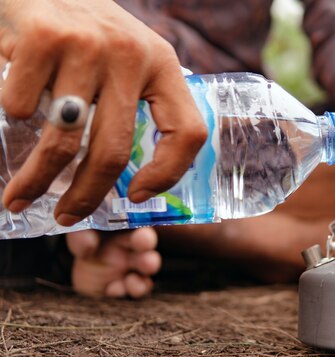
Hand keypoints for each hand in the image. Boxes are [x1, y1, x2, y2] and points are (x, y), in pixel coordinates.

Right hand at [0, 0, 206, 225]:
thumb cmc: (88, 32)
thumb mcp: (131, 59)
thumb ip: (138, 101)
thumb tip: (135, 178)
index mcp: (163, 64)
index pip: (188, 132)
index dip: (167, 174)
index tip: (136, 196)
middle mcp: (132, 54)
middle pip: (114, 151)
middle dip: (86, 195)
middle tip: (66, 217)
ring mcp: (89, 44)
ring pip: (65, 139)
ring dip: (38, 179)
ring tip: (20, 198)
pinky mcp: (44, 36)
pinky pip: (23, 105)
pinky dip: (14, 119)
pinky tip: (14, 116)